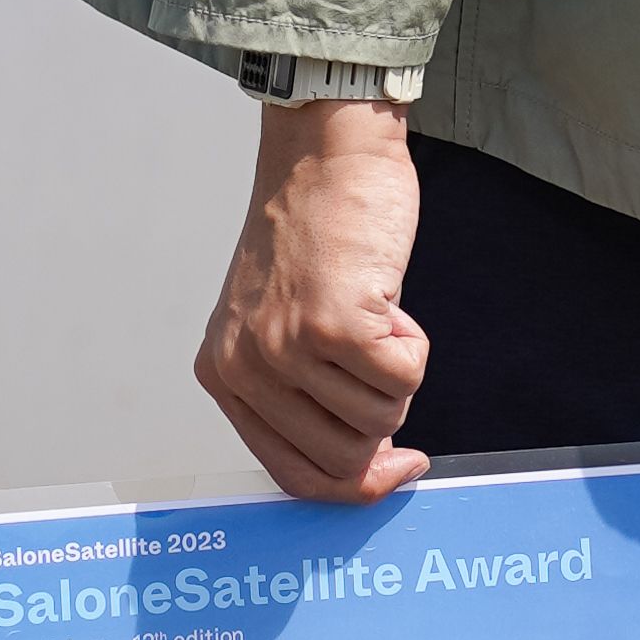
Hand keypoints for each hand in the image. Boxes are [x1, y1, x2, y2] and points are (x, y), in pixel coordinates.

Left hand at [194, 101, 431, 501]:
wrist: (328, 154)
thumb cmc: (316, 231)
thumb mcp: (283, 323)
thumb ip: (306, 395)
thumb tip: (370, 470)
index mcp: (225, 374)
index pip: (291, 474)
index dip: (354, 485)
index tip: (396, 469)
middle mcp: (247, 368)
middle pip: (342, 460)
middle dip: (383, 421)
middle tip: (383, 361)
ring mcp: (289, 349)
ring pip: (380, 419)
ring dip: (397, 369)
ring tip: (373, 311)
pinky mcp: (336, 326)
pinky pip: (405, 379)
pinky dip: (414, 344)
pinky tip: (386, 299)